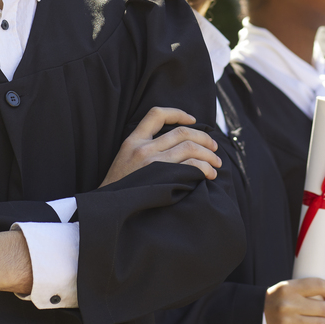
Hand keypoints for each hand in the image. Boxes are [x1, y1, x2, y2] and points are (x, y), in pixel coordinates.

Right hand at [101, 106, 221, 185]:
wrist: (108, 210)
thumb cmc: (121, 189)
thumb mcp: (124, 160)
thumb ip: (144, 149)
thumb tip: (177, 145)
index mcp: (132, 141)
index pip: (156, 114)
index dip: (178, 113)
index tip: (193, 120)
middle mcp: (142, 148)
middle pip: (182, 132)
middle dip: (204, 138)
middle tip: (214, 148)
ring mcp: (152, 163)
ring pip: (190, 148)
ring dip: (209, 156)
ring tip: (215, 165)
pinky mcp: (161, 179)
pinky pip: (190, 166)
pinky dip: (204, 168)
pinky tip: (207, 176)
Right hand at [265, 278, 324, 323]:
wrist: (254, 317)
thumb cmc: (276, 301)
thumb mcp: (287, 289)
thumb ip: (309, 292)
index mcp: (288, 288)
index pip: (319, 285)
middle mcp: (288, 304)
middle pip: (324, 307)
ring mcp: (288, 322)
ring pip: (321, 323)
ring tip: (321, 320)